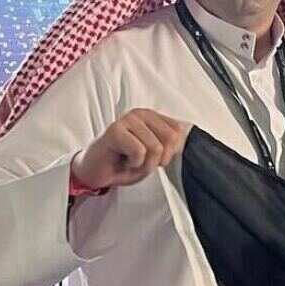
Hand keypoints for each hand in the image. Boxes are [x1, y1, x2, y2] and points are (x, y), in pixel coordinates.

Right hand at [70, 109, 190, 189]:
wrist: (97, 171)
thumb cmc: (125, 162)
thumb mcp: (156, 154)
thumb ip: (171, 144)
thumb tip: (187, 137)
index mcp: (153, 116)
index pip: (179, 132)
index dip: (170, 152)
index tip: (154, 157)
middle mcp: (141, 113)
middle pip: (170, 139)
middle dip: (158, 159)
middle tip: (141, 160)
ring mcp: (127, 119)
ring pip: (155, 147)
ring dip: (144, 163)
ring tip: (130, 160)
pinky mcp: (115, 130)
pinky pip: (139, 151)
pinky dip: (134, 163)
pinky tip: (122, 159)